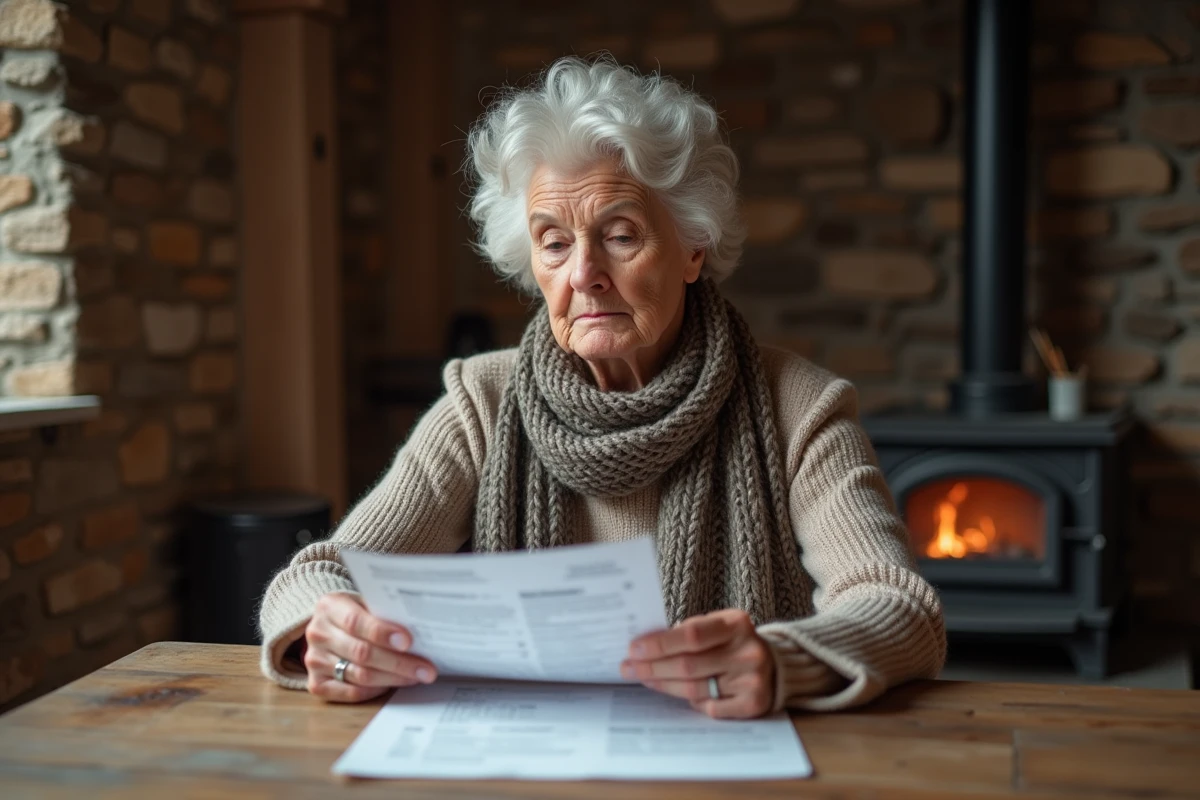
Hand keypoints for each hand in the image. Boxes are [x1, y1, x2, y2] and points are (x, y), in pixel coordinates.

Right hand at [302, 592, 437, 702]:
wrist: (329, 627)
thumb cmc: (357, 613)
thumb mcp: (365, 604)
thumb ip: (385, 614)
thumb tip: (421, 631)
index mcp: (329, 606)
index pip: (355, 622)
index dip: (383, 633)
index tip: (408, 642)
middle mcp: (317, 633)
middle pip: (361, 653)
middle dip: (399, 663)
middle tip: (426, 669)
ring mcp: (314, 661)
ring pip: (360, 675)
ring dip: (393, 678)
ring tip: (417, 676)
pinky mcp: (316, 684)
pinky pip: (352, 692)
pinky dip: (376, 690)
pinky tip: (394, 684)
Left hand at [621, 609, 775, 718]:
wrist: (775, 665)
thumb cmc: (733, 643)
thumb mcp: (719, 626)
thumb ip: (689, 632)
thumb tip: (645, 646)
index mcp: (737, 623)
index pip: (691, 635)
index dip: (659, 644)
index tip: (633, 649)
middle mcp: (747, 651)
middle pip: (688, 665)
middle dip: (652, 667)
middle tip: (628, 668)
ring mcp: (752, 679)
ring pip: (695, 688)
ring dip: (664, 685)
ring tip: (644, 678)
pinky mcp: (753, 704)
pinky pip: (710, 707)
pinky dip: (692, 701)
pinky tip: (679, 693)